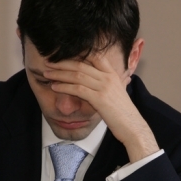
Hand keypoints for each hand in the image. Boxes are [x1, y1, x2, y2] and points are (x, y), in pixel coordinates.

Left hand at [44, 52, 159, 162]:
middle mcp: (108, 77)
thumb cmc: (124, 114)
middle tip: (48, 62)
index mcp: (113, 74)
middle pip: (81, 64)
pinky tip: (54, 87)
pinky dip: (64, 87)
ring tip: (47, 73)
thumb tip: (99, 81)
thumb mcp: (118, 93)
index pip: (93, 56)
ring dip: (59, 74)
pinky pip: (77, 89)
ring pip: (77, 75)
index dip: (76, 53)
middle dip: (62, 63)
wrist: (133, 127)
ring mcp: (104, 87)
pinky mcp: (99, 99)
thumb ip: (110, 84)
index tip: (62, 55)